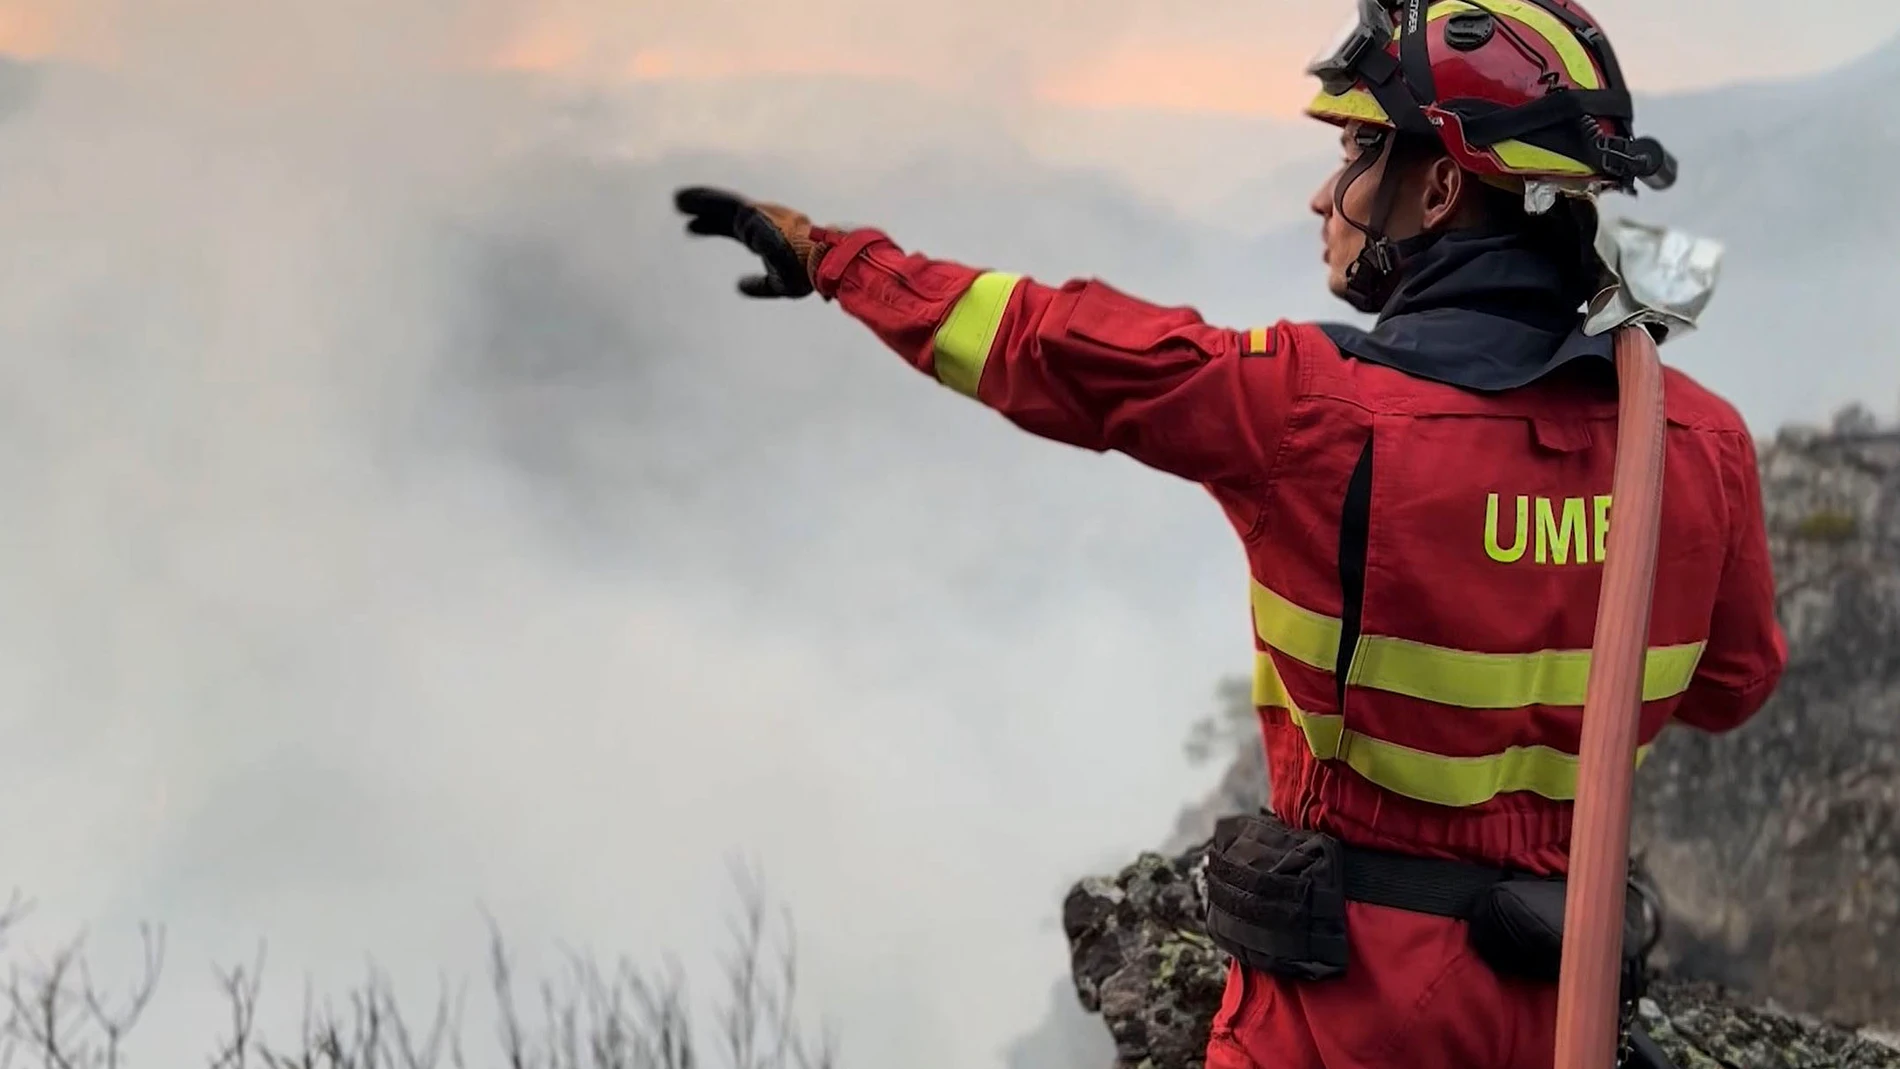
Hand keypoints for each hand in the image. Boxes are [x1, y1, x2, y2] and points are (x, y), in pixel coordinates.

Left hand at [674, 187, 827, 298]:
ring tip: (676, 200)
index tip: (692, 227)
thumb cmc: (806, 274)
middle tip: (681, 212)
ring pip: (722, 205)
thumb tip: (737, 285)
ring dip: (699, 201)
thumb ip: (758, 285)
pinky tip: (682, 199)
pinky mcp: (751, 213)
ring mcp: (756, 214)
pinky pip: (722, 203)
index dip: (714, 226)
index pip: (735, 228)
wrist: (817, 260)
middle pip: (726, 215)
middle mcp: (761, 221)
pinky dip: (703, 199)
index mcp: (768, 236)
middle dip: (704, 213)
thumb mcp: (779, 285)